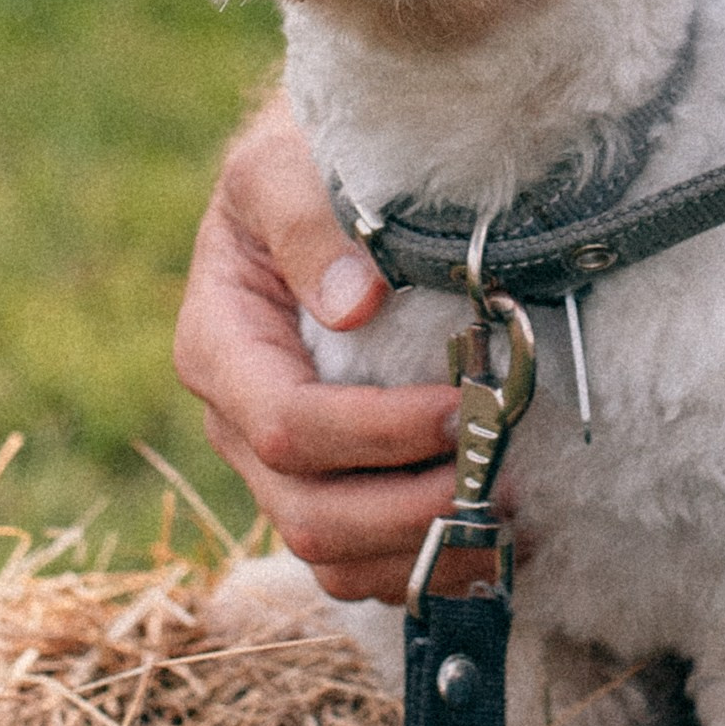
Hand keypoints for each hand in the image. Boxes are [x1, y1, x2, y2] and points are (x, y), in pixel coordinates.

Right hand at [174, 90, 456, 603]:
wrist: (323, 173)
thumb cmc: (305, 162)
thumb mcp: (285, 160)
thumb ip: (308, 219)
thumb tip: (353, 303)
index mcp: (218, 346)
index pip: (286, 425)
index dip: (376, 434)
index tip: (463, 408)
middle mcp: (237, 421)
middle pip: (309, 513)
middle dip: (410, 508)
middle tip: (501, 474)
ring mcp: (279, 466)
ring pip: (334, 557)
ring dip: (422, 552)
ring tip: (506, 514)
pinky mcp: (327, 484)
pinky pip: (362, 564)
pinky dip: (425, 565)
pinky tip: (495, 536)